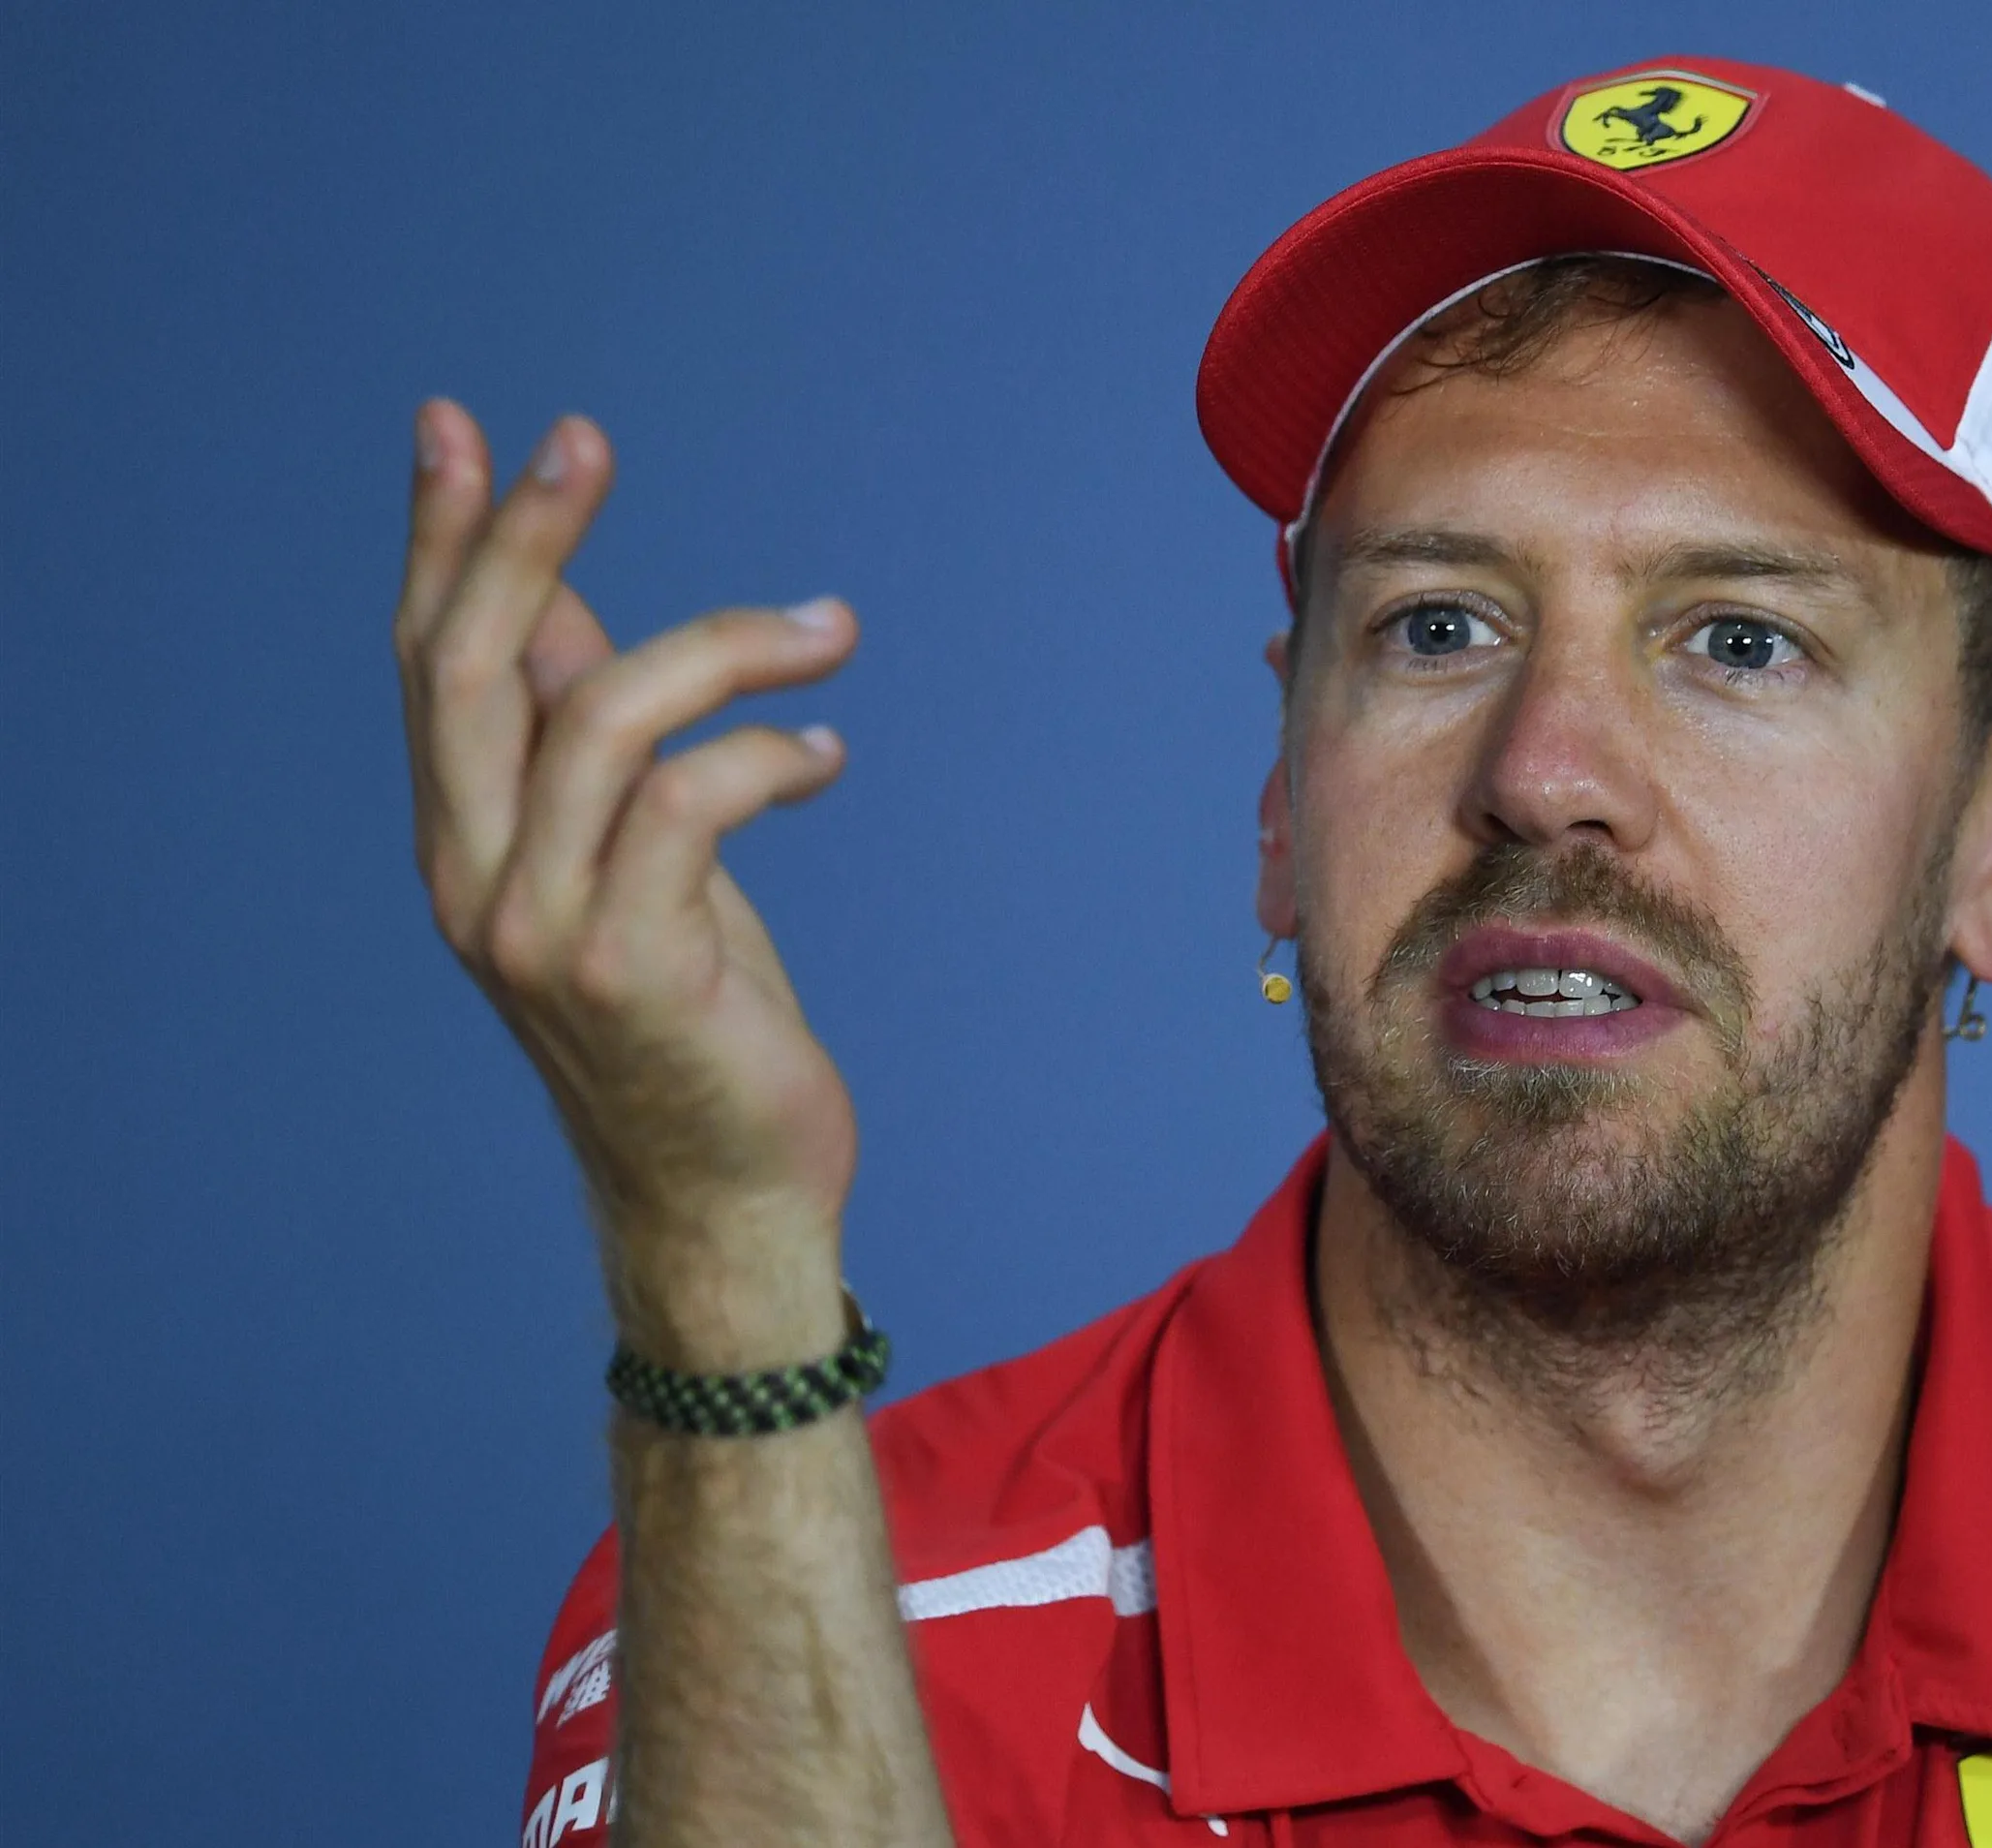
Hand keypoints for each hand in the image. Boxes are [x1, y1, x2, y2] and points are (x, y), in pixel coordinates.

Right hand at [397, 402, 859, 1367]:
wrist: (724, 1196)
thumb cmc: (692, 1021)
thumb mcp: (634, 859)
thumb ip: (590, 742)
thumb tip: (568, 606)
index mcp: (467, 845)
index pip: (433, 665)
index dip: (446, 544)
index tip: (460, 426)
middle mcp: (477, 881)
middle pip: (474, 671)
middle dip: (522, 539)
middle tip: (581, 436)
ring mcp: (543, 929)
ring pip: (601, 719)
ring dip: (727, 645)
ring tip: (830, 629)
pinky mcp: (633, 968)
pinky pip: (691, 803)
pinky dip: (772, 752)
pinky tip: (831, 751)